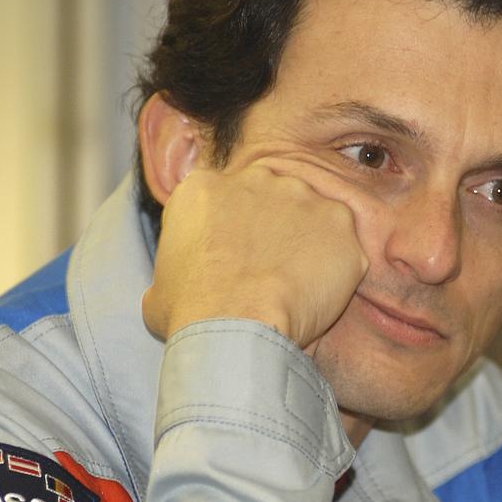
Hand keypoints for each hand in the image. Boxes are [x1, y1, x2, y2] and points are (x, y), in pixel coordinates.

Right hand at [142, 160, 367, 348]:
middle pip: (270, 195)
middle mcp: (254, 176)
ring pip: (311, 213)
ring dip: (309, 242)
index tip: (235, 260)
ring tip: (300, 285)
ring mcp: (300, 194)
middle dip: (273, 228)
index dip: (231, 232)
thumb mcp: (158, 293)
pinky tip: (325, 292)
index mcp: (203, 187)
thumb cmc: (191, 312)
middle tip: (272, 270)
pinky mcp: (338, 220)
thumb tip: (165, 295)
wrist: (236, 325)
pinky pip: (344, 240)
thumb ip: (171, 276)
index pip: (223, 198)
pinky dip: (340, 263)